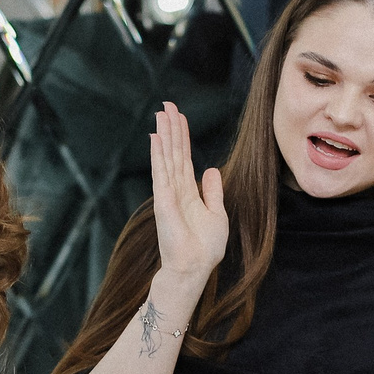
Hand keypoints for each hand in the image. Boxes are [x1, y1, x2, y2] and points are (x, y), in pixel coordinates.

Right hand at [149, 102, 227, 286]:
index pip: (185, 158)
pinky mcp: (163, 201)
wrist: (194, 268)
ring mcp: (168, 194)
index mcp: (189, 192)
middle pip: (174, 152)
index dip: (182, 136)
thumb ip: (213, 191)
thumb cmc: (205, 248)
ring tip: (161, 113)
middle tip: (167, 104)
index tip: (179, 116)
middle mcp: (176, 190)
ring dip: (164, 135)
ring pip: (166, 157)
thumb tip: (211, 170)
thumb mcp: (217, 214)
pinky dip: (159, 154)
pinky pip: (161, 172)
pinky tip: (156, 137)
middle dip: (171, 128)